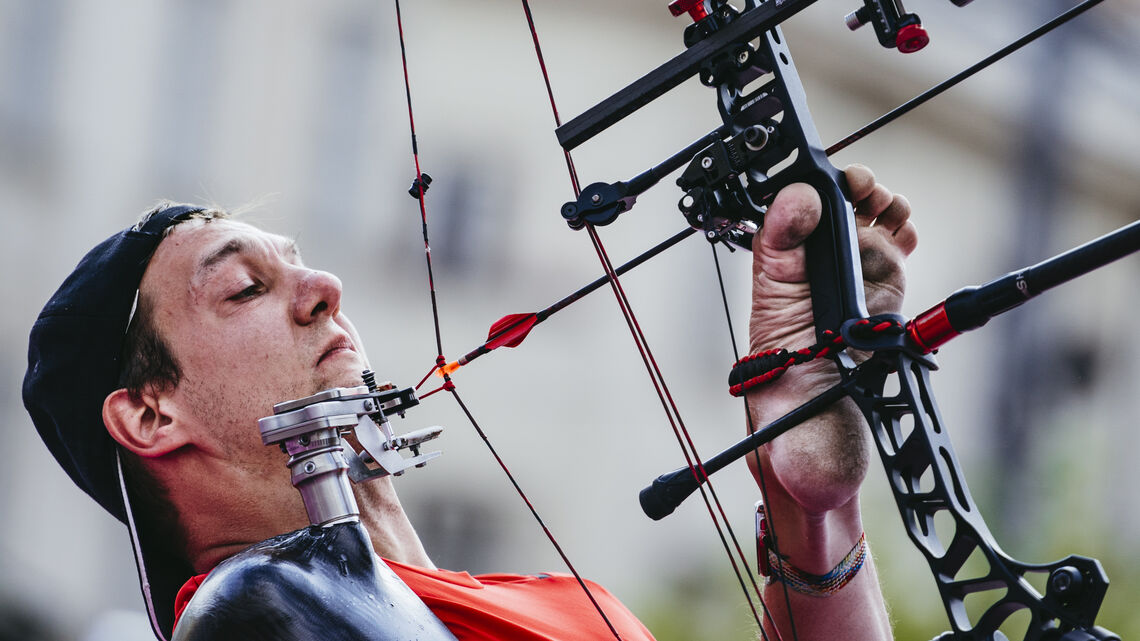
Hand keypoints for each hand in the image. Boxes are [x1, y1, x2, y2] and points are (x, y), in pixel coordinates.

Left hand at [746, 164, 916, 514]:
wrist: (821, 460)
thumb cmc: (784, 409)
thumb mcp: (773, 334)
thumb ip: (779, 260)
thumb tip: (795, 200)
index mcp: (780, 285)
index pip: (791, 218)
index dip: (814, 191)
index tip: (835, 182)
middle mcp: (814, 286)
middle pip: (839, 217)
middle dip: (857, 196)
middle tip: (868, 194)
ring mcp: (851, 296)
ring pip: (872, 234)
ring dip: (885, 216)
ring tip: (886, 223)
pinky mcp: (883, 311)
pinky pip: (895, 262)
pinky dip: (904, 238)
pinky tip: (905, 230)